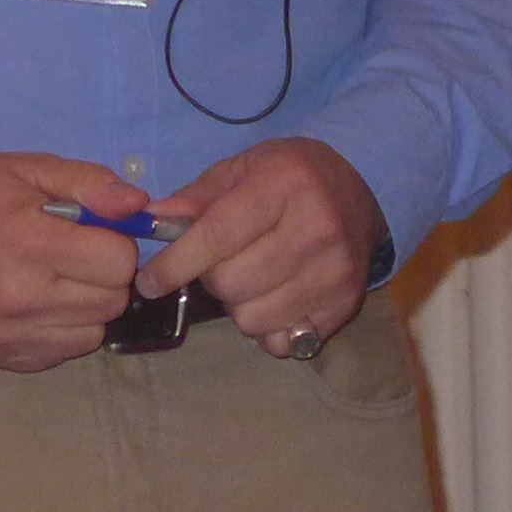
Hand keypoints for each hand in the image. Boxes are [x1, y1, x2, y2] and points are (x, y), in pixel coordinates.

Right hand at [0, 151, 147, 370]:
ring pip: (91, 334)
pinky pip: (57, 354)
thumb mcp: (31, 169)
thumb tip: (140, 207)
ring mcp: (2, 335)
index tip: (98, 233)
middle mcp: (17, 297)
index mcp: (28, 242)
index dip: (118, 244)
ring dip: (87, 307)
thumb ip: (91, 184)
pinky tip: (39, 303)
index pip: (118, 263)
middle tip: (78, 255)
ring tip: (59, 279)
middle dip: (106, 276)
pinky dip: (61, 331)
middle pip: (111, 302)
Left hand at [135, 138, 384, 356]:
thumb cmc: (289, 177)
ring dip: (239, 307)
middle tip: (222, 264)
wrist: (361, 188)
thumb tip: (152, 222)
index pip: (218, 235)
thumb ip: (196, 198)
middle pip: (231, 284)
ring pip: (253, 319)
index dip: (176, 264)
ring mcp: (335, 270)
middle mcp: (316, 227)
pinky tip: (277, 299)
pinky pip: (283, 342)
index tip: (150, 281)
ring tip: (252, 280)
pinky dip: (269, 329)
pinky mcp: (346, 303)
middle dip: (212, 280)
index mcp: (284, 185)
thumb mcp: (241, 170)